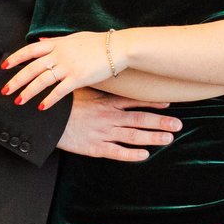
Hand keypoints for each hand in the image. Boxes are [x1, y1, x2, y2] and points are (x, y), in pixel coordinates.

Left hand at [3, 32, 127, 109]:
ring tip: (19, 101)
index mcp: (57, 43)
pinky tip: (42, 107)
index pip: (30, 50)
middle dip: (16, 80)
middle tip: (5, 90)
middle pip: (32, 68)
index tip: (4, 66)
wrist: (117, 48)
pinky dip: (49, 100)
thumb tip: (41, 39)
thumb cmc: (97, 43)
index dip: (15, 58)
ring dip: (28, 92)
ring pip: (42, 80)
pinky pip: (59, 91)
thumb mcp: (74, 37)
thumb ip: (56, 41)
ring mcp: (68, 66)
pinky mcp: (78, 78)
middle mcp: (59, 54)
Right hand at [55, 88, 181, 162]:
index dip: (153, 102)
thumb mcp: (81, 89)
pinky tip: (144, 155)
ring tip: (168, 138)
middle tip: (179, 125)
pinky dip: (131, 154)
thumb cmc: (62, 103)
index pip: (134, 101)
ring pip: (133, 136)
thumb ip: (95, 84)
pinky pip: (116, 152)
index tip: (169, 102)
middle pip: (140, 119)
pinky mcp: (95, 148)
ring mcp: (103, 133)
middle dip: (160, 122)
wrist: (45, 119)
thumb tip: (100, 68)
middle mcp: (109, 117)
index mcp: (106, 102)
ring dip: (152, 137)